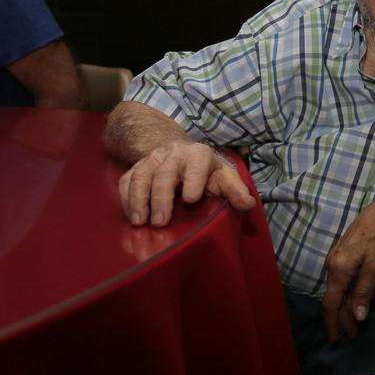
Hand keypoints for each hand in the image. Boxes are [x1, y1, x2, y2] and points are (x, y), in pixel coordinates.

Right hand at [118, 140, 255, 226]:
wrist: (181, 152)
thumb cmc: (207, 171)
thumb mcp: (224, 176)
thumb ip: (235, 189)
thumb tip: (248, 204)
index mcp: (199, 154)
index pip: (197, 163)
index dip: (194, 179)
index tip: (191, 199)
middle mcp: (174, 153)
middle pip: (165, 172)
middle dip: (162, 197)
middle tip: (161, 222)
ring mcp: (153, 159)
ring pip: (141, 175)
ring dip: (139, 199)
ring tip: (141, 222)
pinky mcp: (137, 167)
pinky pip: (127, 180)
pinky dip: (126, 198)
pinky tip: (132, 216)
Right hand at [321, 193, 374, 341]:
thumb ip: (365, 291)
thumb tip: (358, 317)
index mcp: (338, 270)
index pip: (331, 304)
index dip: (333, 324)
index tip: (337, 340)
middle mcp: (332, 266)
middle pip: (333, 300)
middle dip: (341, 320)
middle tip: (352, 336)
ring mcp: (335, 260)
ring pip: (337, 291)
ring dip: (344, 309)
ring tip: (354, 324)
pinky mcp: (341, 256)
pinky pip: (340, 282)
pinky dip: (346, 296)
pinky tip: (353, 303)